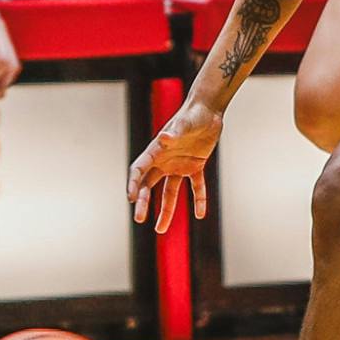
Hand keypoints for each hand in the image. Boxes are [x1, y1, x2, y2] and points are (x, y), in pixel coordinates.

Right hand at [128, 99, 219, 231]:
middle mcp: (165, 160)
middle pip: (149, 185)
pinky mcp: (195, 166)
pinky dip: (199, 199)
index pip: (139, 170)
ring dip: (166, 210)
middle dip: (143, 202)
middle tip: (139, 219)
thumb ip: (174, 132)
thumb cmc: (193, 114)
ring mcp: (179, 164)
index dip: (133, 184)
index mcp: (157, 151)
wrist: (208, 110)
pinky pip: (196, 186)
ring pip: (169, 192)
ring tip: (160, 230)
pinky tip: (200, 214)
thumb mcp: (184, 124)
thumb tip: (163, 138)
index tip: (130, 198)